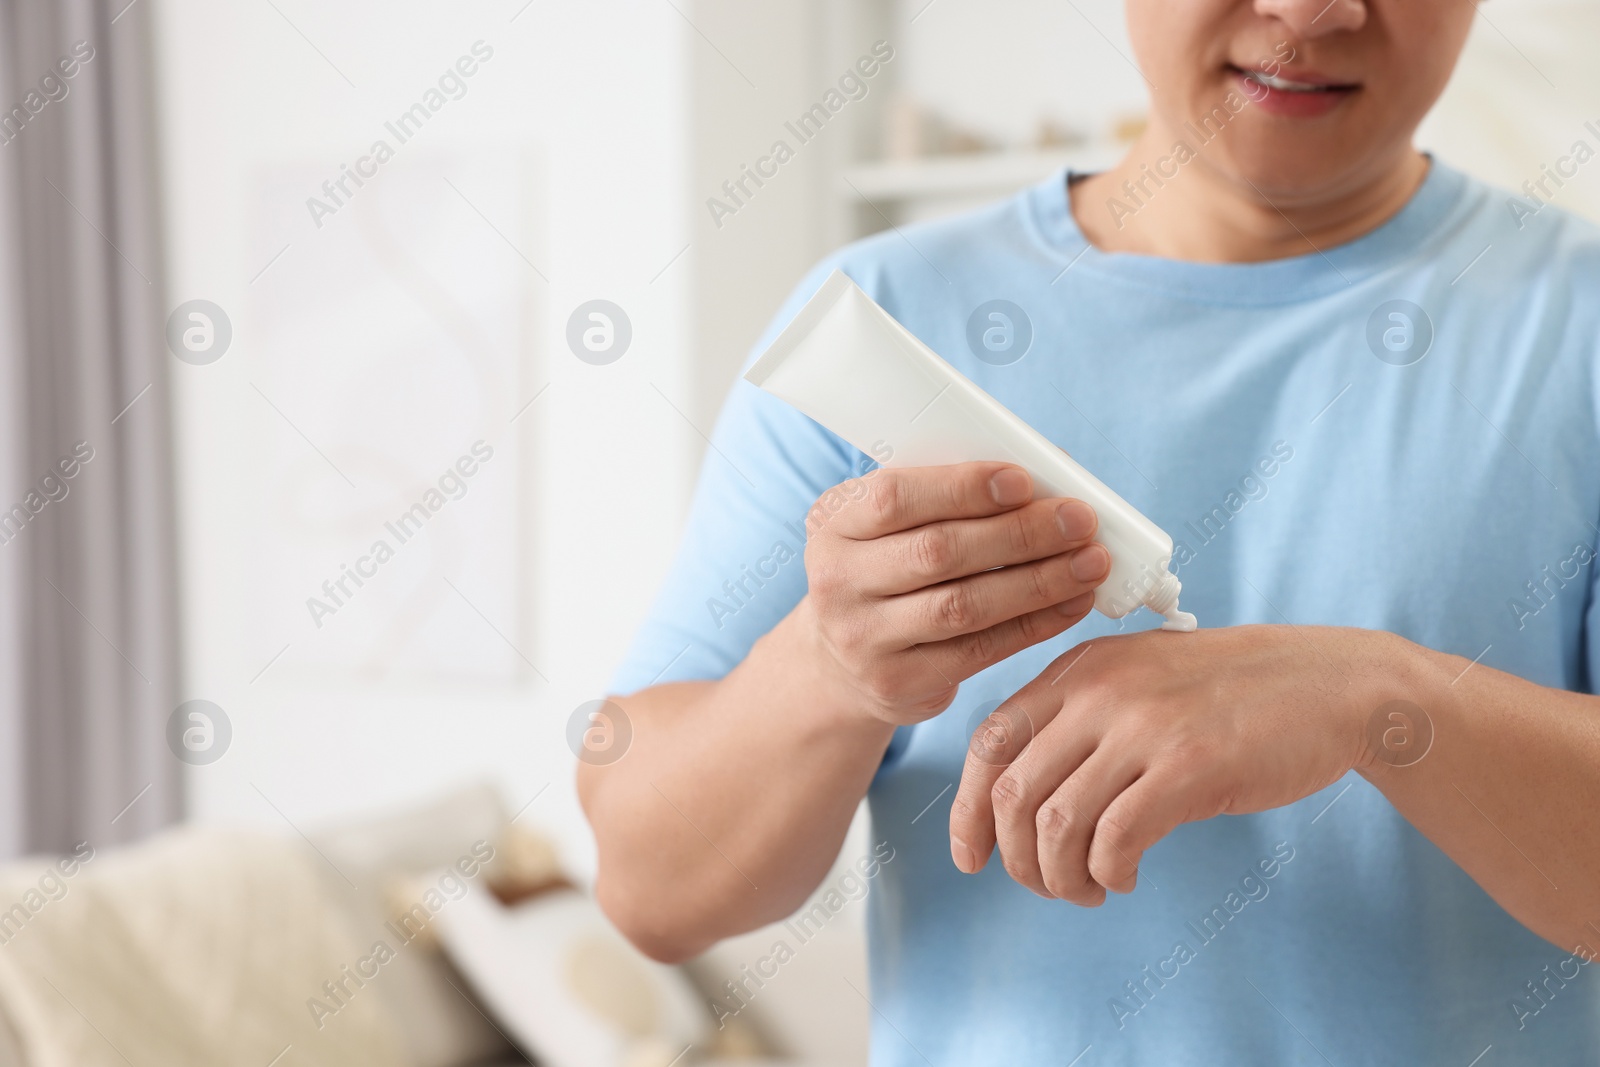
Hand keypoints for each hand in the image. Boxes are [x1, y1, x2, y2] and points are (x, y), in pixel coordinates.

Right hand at [799, 462, 1111, 724]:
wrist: (840, 666)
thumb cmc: (886, 574)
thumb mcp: (888, 528)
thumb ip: (948, 498)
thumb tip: (1050, 468)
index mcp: (834, 524)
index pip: (895, 497)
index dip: (963, 488)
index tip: (1025, 481)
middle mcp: (837, 581)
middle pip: (938, 552)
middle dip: (1020, 533)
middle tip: (1080, 521)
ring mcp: (863, 638)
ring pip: (964, 606)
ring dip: (1038, 581)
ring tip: (1091, 563)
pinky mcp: (897, 683)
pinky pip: (979, 651)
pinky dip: (1034, 625)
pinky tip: (1072, 604)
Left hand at [948, 624, 1408, 901]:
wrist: (1327, 684)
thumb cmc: (1230, 694)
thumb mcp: (1138, 680)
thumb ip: (1078, 718)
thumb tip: (1016, 797)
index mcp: (1078, 670)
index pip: (989, 742)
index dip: (966, 809)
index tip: (971, 857)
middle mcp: (1099, 692)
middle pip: (1012, 792)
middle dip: (1016, 857)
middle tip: (1044, 885)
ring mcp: (1143, 727)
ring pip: (1056, 823)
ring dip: (1059, 875)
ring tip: (1087, 889)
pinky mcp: (1188, 766)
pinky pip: (1114, 838)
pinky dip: (1108, 872)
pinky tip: (1125, 876)